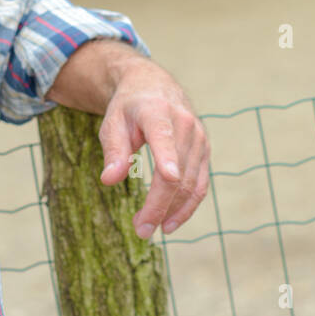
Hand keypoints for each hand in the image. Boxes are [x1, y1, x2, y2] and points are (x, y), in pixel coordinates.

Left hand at [97, 60, 209, 239]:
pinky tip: (170, 222)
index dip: (168, 157)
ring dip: (173, 211)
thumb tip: (109, 180)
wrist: (154, 85)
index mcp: (157, 111)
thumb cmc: (129, 107)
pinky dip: (187, 206)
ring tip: (148, 229)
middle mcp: (184, 124)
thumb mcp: (112, 122)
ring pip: (191, 183)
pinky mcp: (204, 151)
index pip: (164, 137)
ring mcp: (199, 138)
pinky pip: (200, 184)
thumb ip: (113, 150)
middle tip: (140, 230)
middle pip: (176, 172)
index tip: (168, 178)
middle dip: (159, 205)